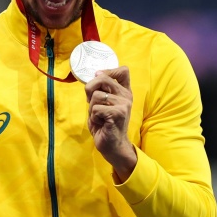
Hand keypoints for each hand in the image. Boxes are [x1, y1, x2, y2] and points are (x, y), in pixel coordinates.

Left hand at [85, 66, 137, 181]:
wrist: (113, 146)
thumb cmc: (105, 125)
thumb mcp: (102, 104)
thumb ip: (101, 89)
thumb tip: (96, 74)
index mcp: (125, 92)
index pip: (123, 70)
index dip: (108, 71)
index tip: (99, 79)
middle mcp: (126, 96)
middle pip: (103, 78)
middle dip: (90, 89)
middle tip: (92, 103)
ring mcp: (123, 104)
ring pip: (96, 95)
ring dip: (91, 108)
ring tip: (99, 117)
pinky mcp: (118, 113)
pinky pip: (95, 108)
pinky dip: (94, 117)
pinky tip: (101, 123)